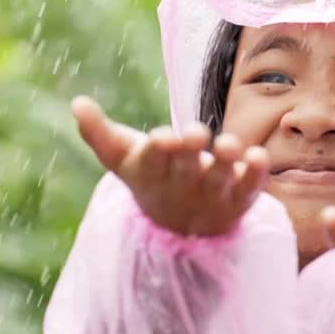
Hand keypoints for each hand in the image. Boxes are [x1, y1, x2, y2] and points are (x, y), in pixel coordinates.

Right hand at [72, 96, 269, 236]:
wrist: (180, 230)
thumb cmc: (150, 177)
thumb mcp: (122, 158)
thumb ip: (98, 133)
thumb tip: (76, 103)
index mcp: (152, 172)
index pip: (153, 160)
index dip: (159, 150)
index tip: (163, 137)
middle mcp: (182, 184)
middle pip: (187, 168)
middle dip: (191, 151)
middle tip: (197, 134)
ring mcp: (211, 194)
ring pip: (221, 178)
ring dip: (227, 161)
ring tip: (231, 145)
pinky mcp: (238, 200)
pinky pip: (249, 189)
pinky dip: (255, 175)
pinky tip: (259, 157)